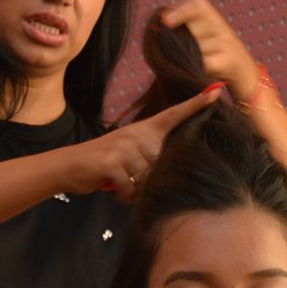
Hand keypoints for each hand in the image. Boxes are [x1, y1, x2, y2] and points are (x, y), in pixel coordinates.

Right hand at [66, 86, 222, 200]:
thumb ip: (150, 156)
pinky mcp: (112, 163)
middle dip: (149, 179)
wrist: (69, 165)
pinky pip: (130, 188)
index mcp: (143, 130)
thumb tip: (171, 171)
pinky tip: (113, 188)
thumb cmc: (105, 163)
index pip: (174, 115)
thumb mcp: (129, 152)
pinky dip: (123, 195)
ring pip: (147, 180)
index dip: (196, 105)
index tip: (217, 92)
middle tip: (129, 176)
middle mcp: (136, 134)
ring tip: (121, 182)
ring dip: (135, 189)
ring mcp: (124, 147)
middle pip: (162, 165)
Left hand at [160, 0, 258, 100]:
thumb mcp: (203, 33)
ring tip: (194, 63)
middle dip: (182, 41)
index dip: (180, 11)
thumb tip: (155, 27)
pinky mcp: (227, 61)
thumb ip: (183, 27)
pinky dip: (198, 68)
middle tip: (183, 51)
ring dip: (190, 58)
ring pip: (197, 48)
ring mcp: (226, 43)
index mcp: (214, 17)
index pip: (197, 4)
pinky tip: (198, 71)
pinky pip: (204, 63)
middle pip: (192, 29)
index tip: (165, 21)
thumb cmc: (214, 52)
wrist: (244, 71)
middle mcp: (221, 27)